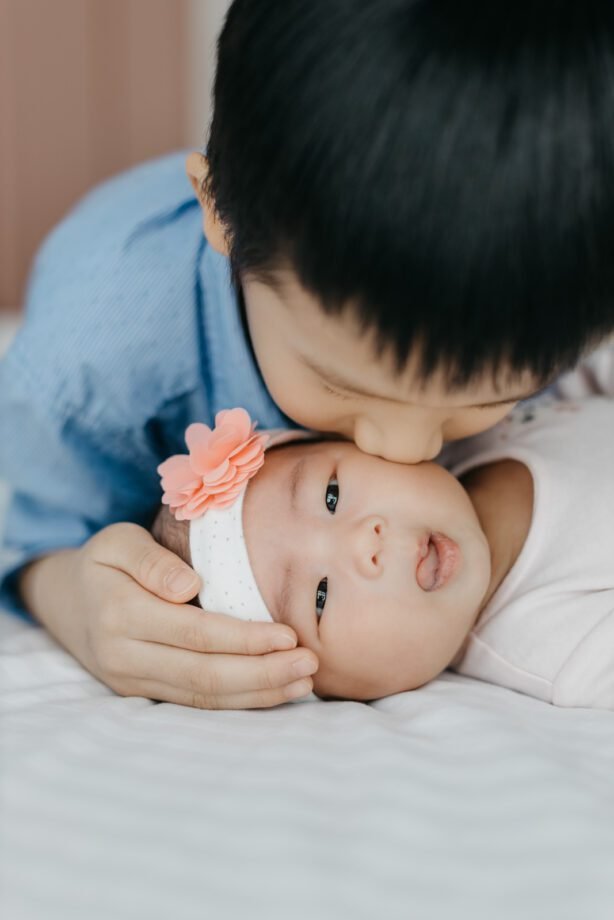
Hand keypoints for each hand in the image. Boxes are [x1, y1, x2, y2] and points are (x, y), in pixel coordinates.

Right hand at [36, 522, 317, 707]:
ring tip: (303, 682)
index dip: (245, 638)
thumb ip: (151, 560)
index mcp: (121, 614)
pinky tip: (274, 693)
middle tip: (310, 663)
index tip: (288, 635)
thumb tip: (190, 585)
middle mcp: (125, 657)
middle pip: (204, 674)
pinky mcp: (143, 695)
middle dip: (262, 673)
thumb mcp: (116, 542)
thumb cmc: (103, 563)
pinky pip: (196, 704)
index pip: (196, 633)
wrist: (63, 603)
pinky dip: (239, 702)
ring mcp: (132, 682)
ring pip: (203, 698)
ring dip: (258, 694)